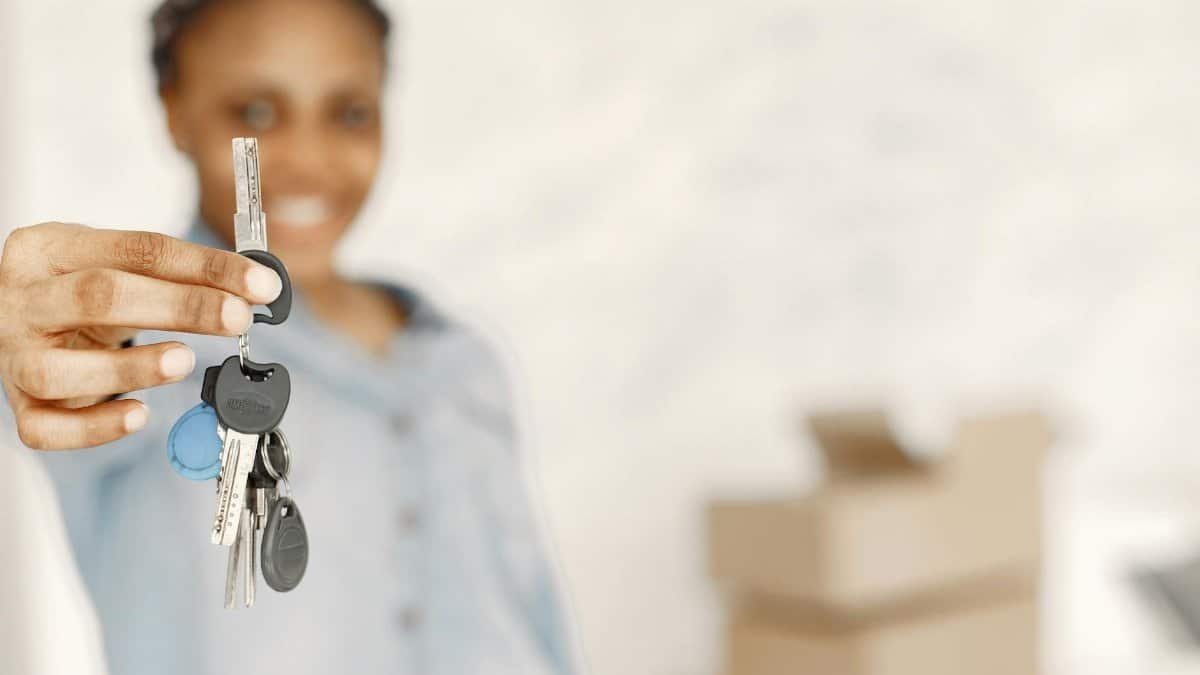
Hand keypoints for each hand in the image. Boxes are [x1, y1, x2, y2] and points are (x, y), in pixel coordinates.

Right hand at [0, 222, 281, 449]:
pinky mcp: (19, 405)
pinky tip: (138, 415)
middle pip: (99, 297)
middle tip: (237, 318)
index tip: (260, 284)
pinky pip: (46, 428)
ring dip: (131, 368)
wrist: (23, 321)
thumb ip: (182, 274)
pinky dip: (95, 428)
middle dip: (179, 307)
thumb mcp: (122, 267)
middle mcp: (23, 300)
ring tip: (185, 362)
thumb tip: (257, 289)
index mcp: (49, 249)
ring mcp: (13, 356)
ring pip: (57, 369)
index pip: (138, 249)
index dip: (206, 267)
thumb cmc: (83, 293)